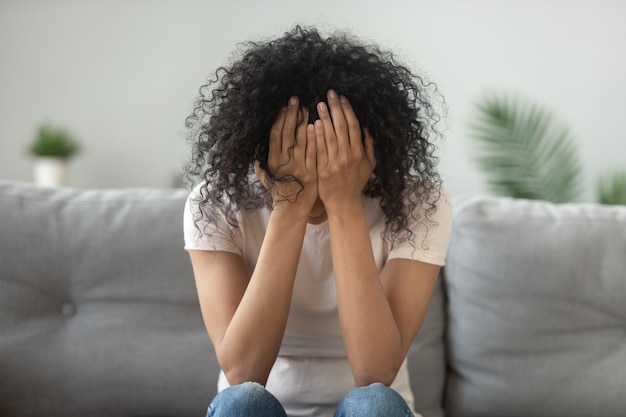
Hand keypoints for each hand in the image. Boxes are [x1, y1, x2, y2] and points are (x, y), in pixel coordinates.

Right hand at [255, 96, 317, 214]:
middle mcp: (284, 163)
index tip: (284, 106)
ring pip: (301, 140)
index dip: (280, 119)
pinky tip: (316, 125)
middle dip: (291, 114)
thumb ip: (260, 160)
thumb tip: (256, 144)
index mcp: (272, 162)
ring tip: (307, 108)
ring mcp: (299, 167)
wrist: (292, 209)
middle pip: (288, 134)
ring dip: (304, 122)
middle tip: (296, 99)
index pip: (275, 135)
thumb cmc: (278, 191)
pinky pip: (314, 152)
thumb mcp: (265, 176)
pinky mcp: (311, 172)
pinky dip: (314, 138)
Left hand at [315, 90, 375, 210]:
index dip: (347, 110)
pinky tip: (313, 124)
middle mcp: (348, 156)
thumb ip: (369, 146)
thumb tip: (367, 128)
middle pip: (342, 127)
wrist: (344, 202)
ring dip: (325, 118)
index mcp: (359, 153)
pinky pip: (320, 150)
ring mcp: (335, 162)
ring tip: (319, 104)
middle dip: (336, 108)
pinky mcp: (323, 169)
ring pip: (330, 136)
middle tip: (329, 94)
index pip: (354, 126)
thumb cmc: (355, 183)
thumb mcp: (369, 165)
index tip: (342, 97)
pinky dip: (317, 136)